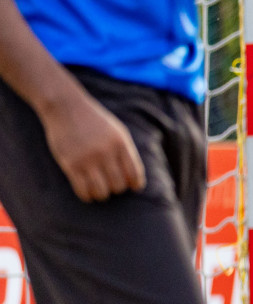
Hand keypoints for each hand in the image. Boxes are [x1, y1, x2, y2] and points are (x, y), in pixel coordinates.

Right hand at [40, 86, 146, 202]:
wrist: (66, 108)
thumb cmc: (95, 122)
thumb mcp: (117, 132)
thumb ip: (126, 152)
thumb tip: (133, 179)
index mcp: (120, 143)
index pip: (134, 173)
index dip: (135, 184)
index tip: (133, 186)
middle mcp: (105, 152)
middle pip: (118, 185)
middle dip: (117, 188)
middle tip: (112, 184)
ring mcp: (87, 159)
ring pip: (101, 191)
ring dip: (102, 194)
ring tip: (101, 190)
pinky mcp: (70, 164)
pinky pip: (82, 190)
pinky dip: (87, 196)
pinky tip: (88, 193)